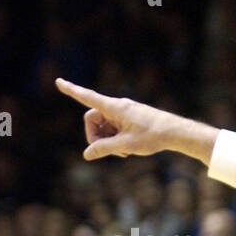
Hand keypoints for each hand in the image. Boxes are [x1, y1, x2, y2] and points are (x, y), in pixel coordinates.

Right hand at [55, 78, 217, 164]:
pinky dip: (116, 139)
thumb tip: (86, 154)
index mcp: (114, 108)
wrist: (177, 133)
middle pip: (93, 119)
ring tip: (123, 153)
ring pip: (105, 126)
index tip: (58, 81)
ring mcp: (124, 112)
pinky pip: (115, 127)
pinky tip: (128, 150)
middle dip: (95, 136)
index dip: (72, 90)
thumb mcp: (127, 145)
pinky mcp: (130, 118)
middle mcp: (117, 106)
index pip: (88, 97)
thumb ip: (105, 149)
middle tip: (106, 152)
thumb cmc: (153, 136)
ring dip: (108, 140)